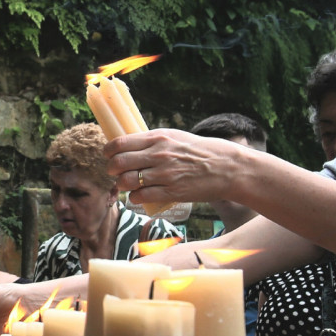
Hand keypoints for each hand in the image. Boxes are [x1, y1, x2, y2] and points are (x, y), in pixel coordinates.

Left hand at [105, 129, 247, 207]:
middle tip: (115, 173)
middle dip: (111, 170)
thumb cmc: (201, 151)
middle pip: (119, 163)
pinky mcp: (172, 192)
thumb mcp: (176, 137)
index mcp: (158, 138)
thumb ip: (154, 141)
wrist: (227, 167)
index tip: (108, 155)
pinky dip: (134, 197)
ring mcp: (165, 174)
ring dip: (122, 185)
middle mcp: (159, 154)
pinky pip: (141, 196)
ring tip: (126, 185)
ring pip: (127, 181)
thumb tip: (130, 145)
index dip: (108, 151)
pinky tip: (137, 195)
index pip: (120, 143)